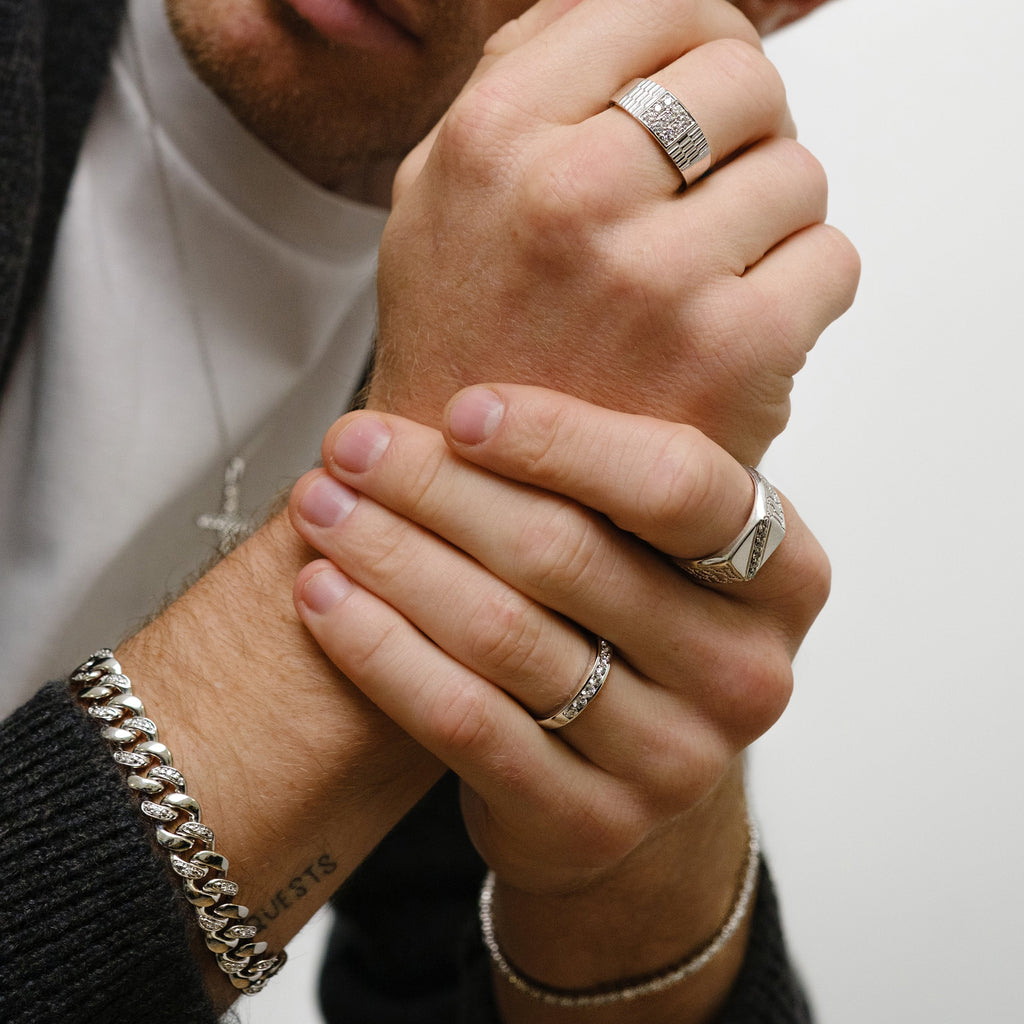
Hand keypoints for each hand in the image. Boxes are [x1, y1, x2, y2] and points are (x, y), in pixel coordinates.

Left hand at [288, 384, 826, 1018]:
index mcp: (783, 575)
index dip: (561, 438)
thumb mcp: (652, 541)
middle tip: (351, 442)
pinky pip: (465, 723)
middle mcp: (746, 671)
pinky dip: (381, 650)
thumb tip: (489, 334)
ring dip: (392, 558)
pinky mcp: (594, 823)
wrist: (625, 770)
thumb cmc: (627, 623)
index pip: (676, 483)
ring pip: (504, 636)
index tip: (461, 407)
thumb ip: (607, 465)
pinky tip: (325, 596)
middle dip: (438, 488)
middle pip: (569, 555)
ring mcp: (677, 760)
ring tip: (321, 505)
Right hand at [369, 0, 858, 462]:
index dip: (695, 38)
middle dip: (741, 127)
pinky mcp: (731, 353)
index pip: (657, 3)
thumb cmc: (471, 342)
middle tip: (707, 189)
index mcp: (492, 139)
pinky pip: (832, 258)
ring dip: (769, 216)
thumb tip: (633, 8)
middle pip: (744, 76)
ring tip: (709, 273)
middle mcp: (568, 198)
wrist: (478, 497)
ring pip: (799, 171)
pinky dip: (801, 286)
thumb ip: (522, 78)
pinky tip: (738, 324)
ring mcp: (655, 280)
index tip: (694, 89)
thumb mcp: (443, 191)